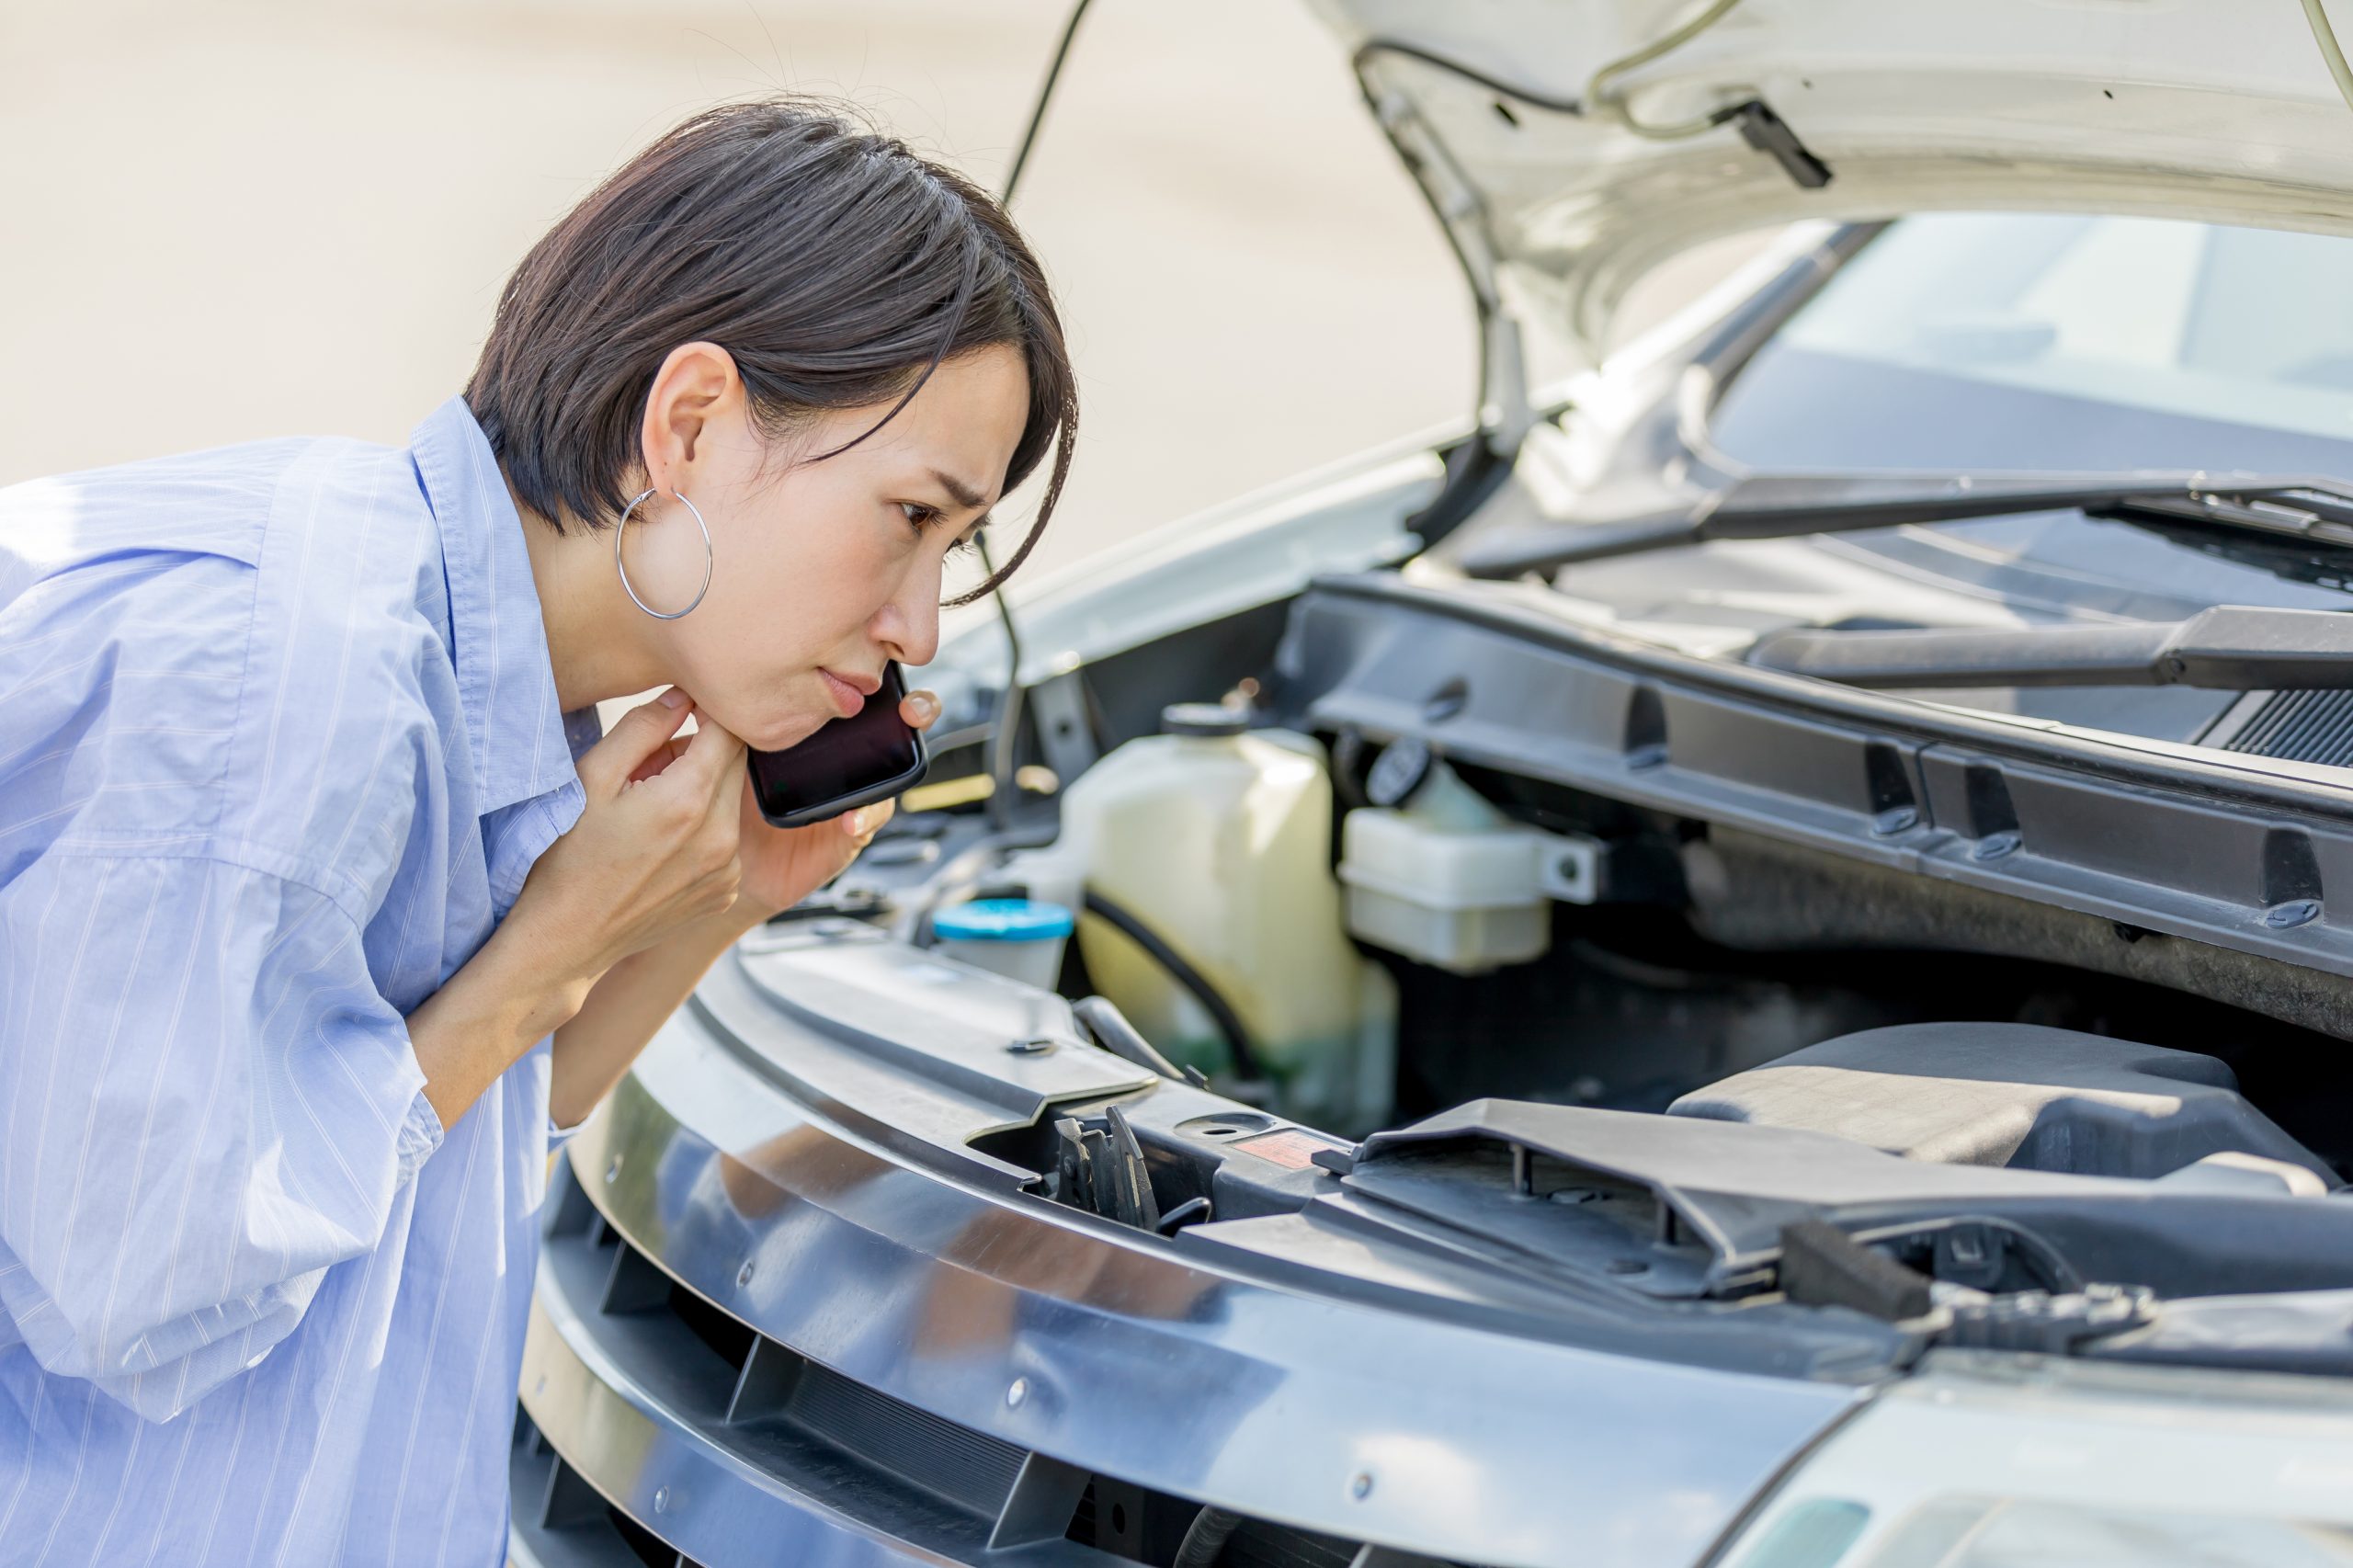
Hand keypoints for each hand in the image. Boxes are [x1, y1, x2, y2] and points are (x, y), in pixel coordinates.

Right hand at [501, 689, 747, 995]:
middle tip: (654, 763)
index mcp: (688, 802)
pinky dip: (705, 829)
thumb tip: (682, 697)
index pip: (729, 732)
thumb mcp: (591, 778)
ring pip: (733, 802)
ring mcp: (727, 870)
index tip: (685, 711)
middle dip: (703, 750)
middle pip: (737, 765)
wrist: (565, 939)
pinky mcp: (725, 892)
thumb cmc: (567, 857)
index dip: (708, 712)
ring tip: (652, 803)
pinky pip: (728, 840)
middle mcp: (721, 838)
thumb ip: (643, 728)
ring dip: (704, 789)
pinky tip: (661, 842)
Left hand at [732, 687, 941, 919]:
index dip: (883, 675)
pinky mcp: (854, 829)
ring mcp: (857, 791)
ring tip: (891, 769)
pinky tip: (849, 818)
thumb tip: (717, 695)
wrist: (731, 857)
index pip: (862, 693)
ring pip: (897, 771)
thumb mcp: (734, 755)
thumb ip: (740, 725)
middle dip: (919, 707)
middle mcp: (849, 756)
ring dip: (903, 762)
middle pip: (897, 724)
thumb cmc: (731, 798)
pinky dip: (865, 816)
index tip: (883, 667)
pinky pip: (872, 817)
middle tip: (911, 710)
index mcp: (824, 730)